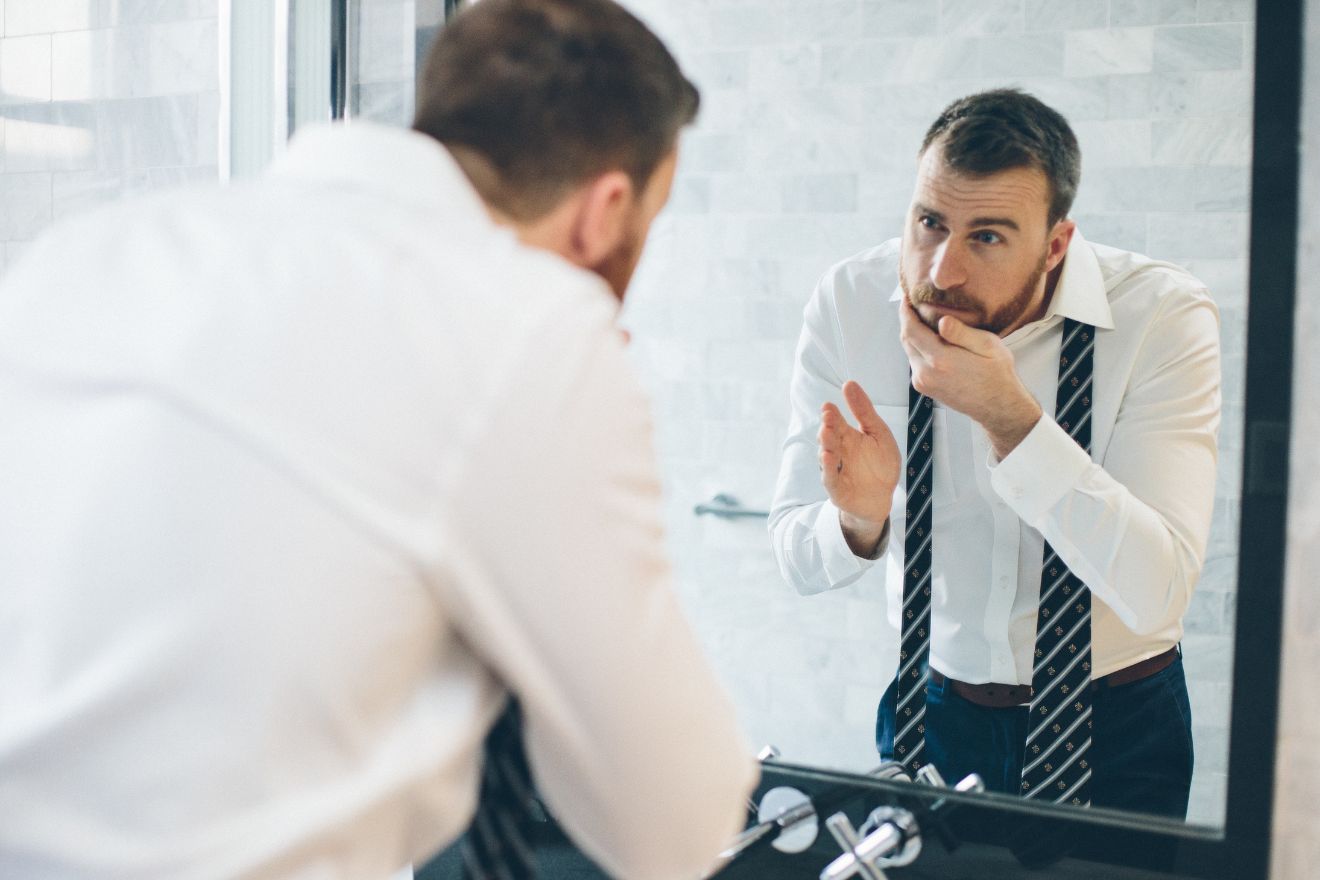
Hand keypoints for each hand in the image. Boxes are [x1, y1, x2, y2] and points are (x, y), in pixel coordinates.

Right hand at [818, 381, 900, 554]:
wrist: (882, 497)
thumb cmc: (880, 464)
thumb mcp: (878, 433)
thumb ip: (864, 411)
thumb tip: (849, 383)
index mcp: (847, 436)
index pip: (836, 422)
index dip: (831, 414)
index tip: (828, 405)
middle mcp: (838, 451)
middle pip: (829, 436)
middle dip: (827, 426)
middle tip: (828, 416)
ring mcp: (834, 468)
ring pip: (826, 454)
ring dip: (826, 444)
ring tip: (827, 434)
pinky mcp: (835, 486)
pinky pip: (829, 476)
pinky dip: (827, 467)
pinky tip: (828, 456)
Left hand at [898, 297, 1041, 457]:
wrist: (997, 406)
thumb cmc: (997, 374)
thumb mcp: (988, 346)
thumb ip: (962, 333)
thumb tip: (942, 321)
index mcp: (940, 359)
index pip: (910, 330)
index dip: (905, 312)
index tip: (906, 297)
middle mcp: (926, 373)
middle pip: (906, 340)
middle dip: (907, 321)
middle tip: (914, 305)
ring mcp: (923, 382)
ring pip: (909, 351)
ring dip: (913, 335)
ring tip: (924, 320)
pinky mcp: (924, 387)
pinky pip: (914, 362)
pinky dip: (918, 348)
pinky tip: (931, 341)